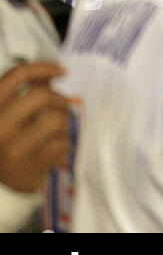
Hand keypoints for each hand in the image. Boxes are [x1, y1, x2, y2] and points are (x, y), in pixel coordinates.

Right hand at [0, 62, 70, 192]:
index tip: (62, 70)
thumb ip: (27, 92)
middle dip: (59, 100)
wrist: (3, 186)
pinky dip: (64, 144)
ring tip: (58, 132)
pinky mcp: (27, 168)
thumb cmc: (10, 142)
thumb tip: (51, 72)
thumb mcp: (11, 114)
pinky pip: (61, 143)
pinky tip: (56, 149)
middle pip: (43, 95)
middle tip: (61, 109)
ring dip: (65, 124)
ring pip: (56, 119)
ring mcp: (11, 148)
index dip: (42, 67)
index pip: (16, 76)